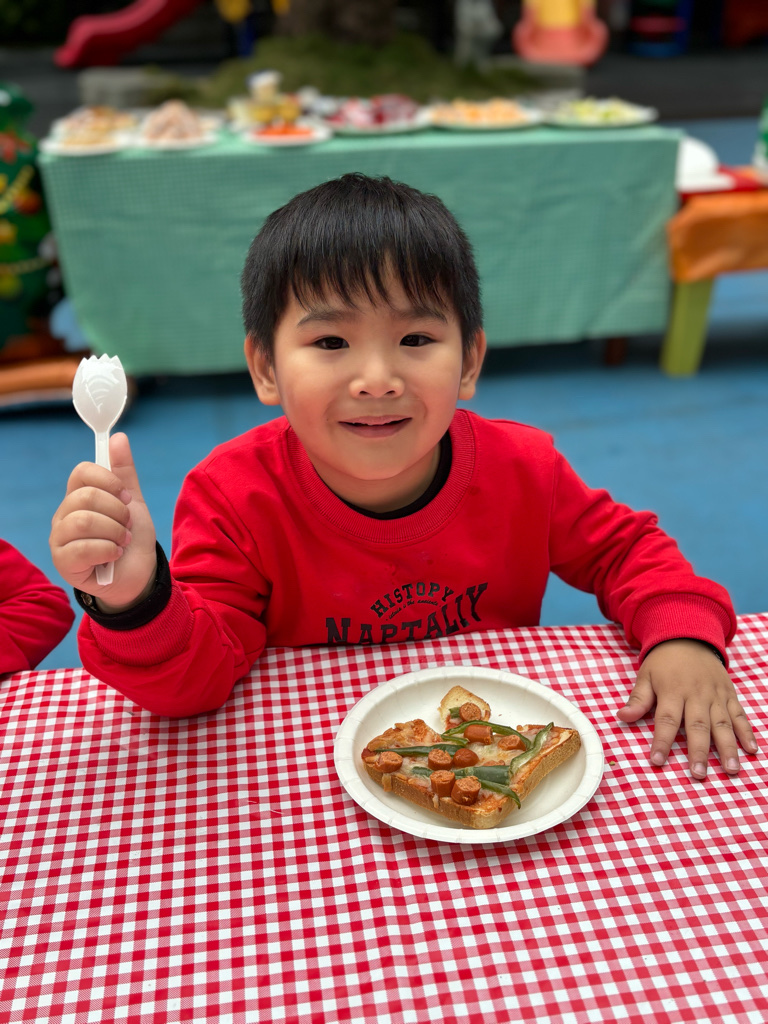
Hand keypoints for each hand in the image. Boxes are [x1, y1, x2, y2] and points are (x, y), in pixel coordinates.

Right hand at [50, 432, 156, 611]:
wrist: (138, 575)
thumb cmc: (131, 538)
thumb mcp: (134, 503)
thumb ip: (124, 472)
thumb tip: (118, 437)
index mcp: (79, 496)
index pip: (82, 472)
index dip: (109, 480)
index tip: (126, 496)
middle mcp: (64, 515)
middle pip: (85, 496)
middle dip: (117, 511)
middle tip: (127, 524)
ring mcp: (60, 539)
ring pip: (84, 521)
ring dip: (115, 531)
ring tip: (123, 540)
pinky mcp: (63, 562)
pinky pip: (82, 549)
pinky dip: (109, 550)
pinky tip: (115, 555)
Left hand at [617, 639, 757, 779]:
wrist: (689, 636)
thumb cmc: (664, 661)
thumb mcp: (646, 675)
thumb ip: (638, 699)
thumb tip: (622, 716)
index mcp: (673, 691)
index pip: (666, 720)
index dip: (662, 741)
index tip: (657, 761)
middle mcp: (696, 695)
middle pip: (698, 726)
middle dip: (699, 752)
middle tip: (699, 775)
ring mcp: (716, 695)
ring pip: (723, 724)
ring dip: (728, 748)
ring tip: (731, 770)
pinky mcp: (730, 694)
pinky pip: (740, 715)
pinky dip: (747, 732)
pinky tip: (752, 750)